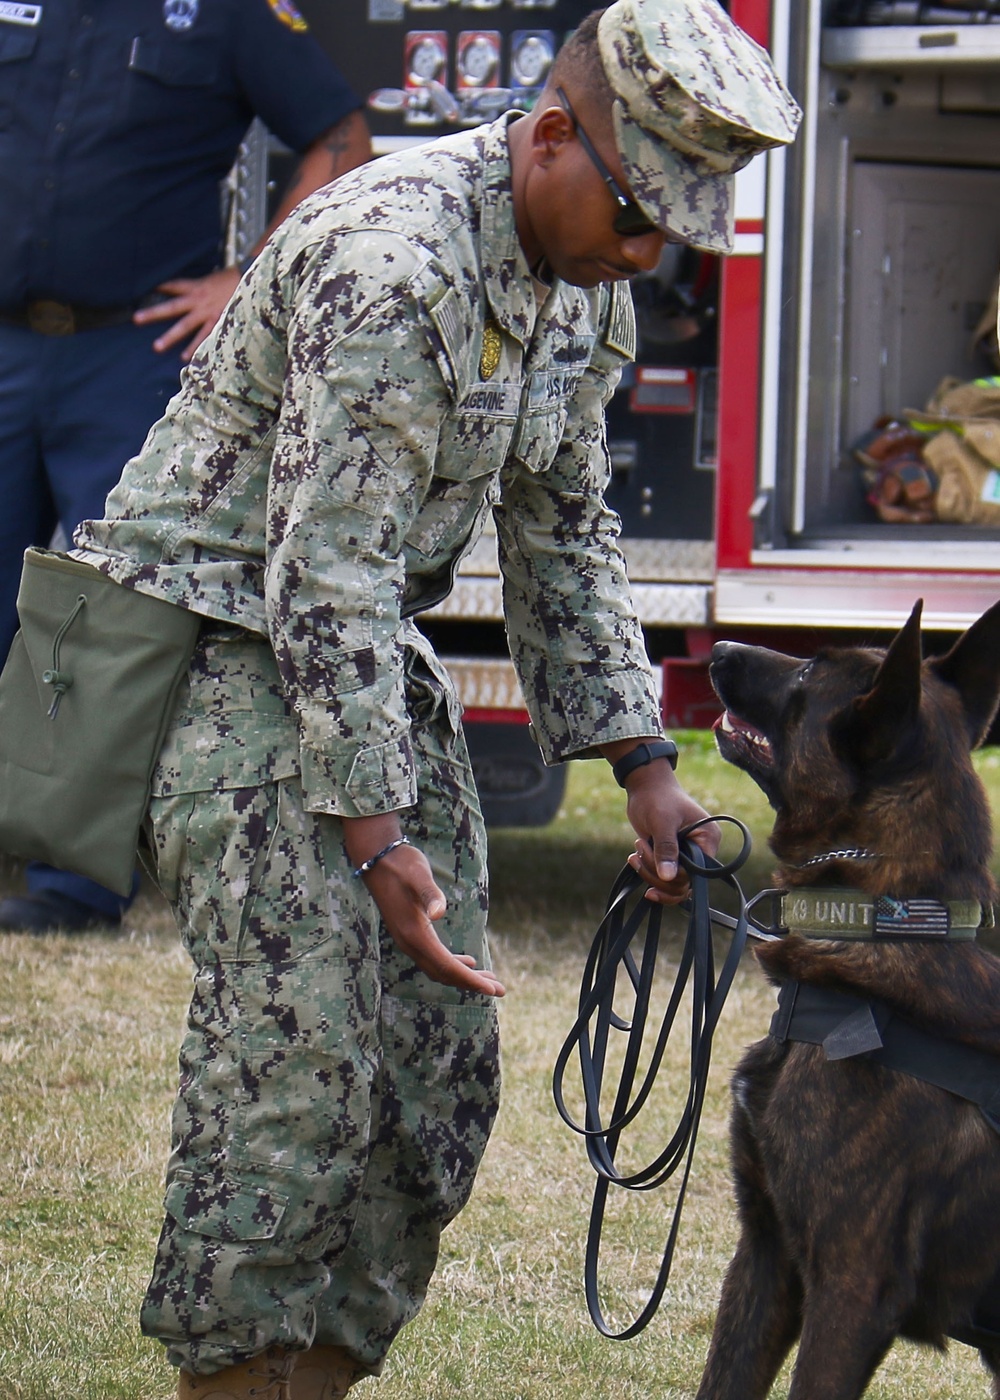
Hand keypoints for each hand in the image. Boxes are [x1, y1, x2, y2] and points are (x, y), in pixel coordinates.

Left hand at [133, 266, 241, 360]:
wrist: (253, 285)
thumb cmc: (233, 283)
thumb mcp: (212, 280)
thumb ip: (198, 288)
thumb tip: (189, 292)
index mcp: (197, 287)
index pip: (174, 285)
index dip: (160, 287)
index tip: (144, 289)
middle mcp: (198, 300)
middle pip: (172, 307)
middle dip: (154, 313)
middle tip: (136, 319)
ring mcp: (207, 313)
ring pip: (185, 326)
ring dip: (171, 337)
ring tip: (156, 347)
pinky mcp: (218, 323)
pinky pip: (204, 337)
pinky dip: (195, 347)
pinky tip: (185, 358)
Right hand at [343, 816, 504, 997]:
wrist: (376, 858)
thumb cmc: (402, 864)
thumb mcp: (419, 875)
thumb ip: (430, 894)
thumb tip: (439, 913)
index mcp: (415, 934)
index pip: (447, 966)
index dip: (471, 980)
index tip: (493, 990)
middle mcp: (410, 943)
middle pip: (444, 974)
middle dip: (472, 983)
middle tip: (500, 989)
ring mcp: (408, 940)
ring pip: (439, 969)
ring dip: (464, 976)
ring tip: (489, 979)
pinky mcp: (409, 933)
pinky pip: (433, 959)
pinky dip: (452, 965)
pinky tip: (468, 962)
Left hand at [622, 763, 719, 904]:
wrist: (645, 786)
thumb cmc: (657, 797)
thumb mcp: (662, 821)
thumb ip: (666, 848)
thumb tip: (668, 877)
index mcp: (708, 839)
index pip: (696, 873)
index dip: (674, 875)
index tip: (653, 859)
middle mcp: (701, 851)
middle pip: (682, 882)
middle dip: (656, 872)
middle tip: (640, 849)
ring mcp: (686, 856)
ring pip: (671, 884)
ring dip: (649, 873)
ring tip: (635, 853)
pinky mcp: (671, 858)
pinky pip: (663, 878)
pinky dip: (647, 872)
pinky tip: (634, 859)